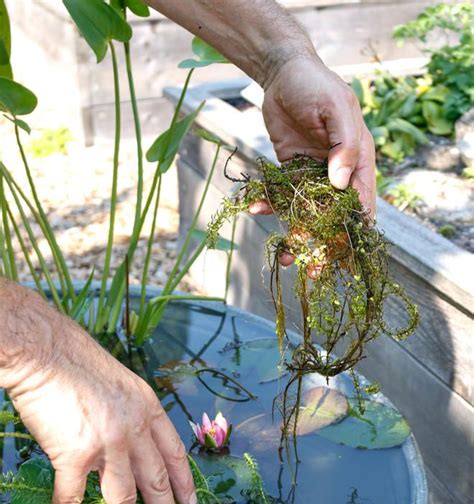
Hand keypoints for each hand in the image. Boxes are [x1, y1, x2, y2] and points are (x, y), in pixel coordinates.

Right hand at [7, 314, 195, 503]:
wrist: (45, 351)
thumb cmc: (77, 361)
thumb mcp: (121, 383)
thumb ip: (131, 412)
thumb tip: (131, 439)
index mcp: (148, 409)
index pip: (174, 453)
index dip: (184, 482)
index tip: (192, 503)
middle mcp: (135, 429)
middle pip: (156, 480)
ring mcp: (109, 444)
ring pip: (123, 497)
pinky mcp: (75, 455)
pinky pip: (72, 497)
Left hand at [251, 54, 375, 267]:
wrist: (283, 73)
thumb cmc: (317, 86)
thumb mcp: (336, 110)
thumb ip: (345, 145)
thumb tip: (340, 183)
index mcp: (358, 161)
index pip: (361, 203)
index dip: (355, 232)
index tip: (346, 259)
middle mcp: (338, 173)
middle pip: (334, 217)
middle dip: (324, 246)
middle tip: (313, 272)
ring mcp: (313, 175)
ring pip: (307, 214)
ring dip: (297, 237)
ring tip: (285, 260)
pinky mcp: (290, 172)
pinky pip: (282, 197)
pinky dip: (270, 205)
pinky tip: (255, 208)